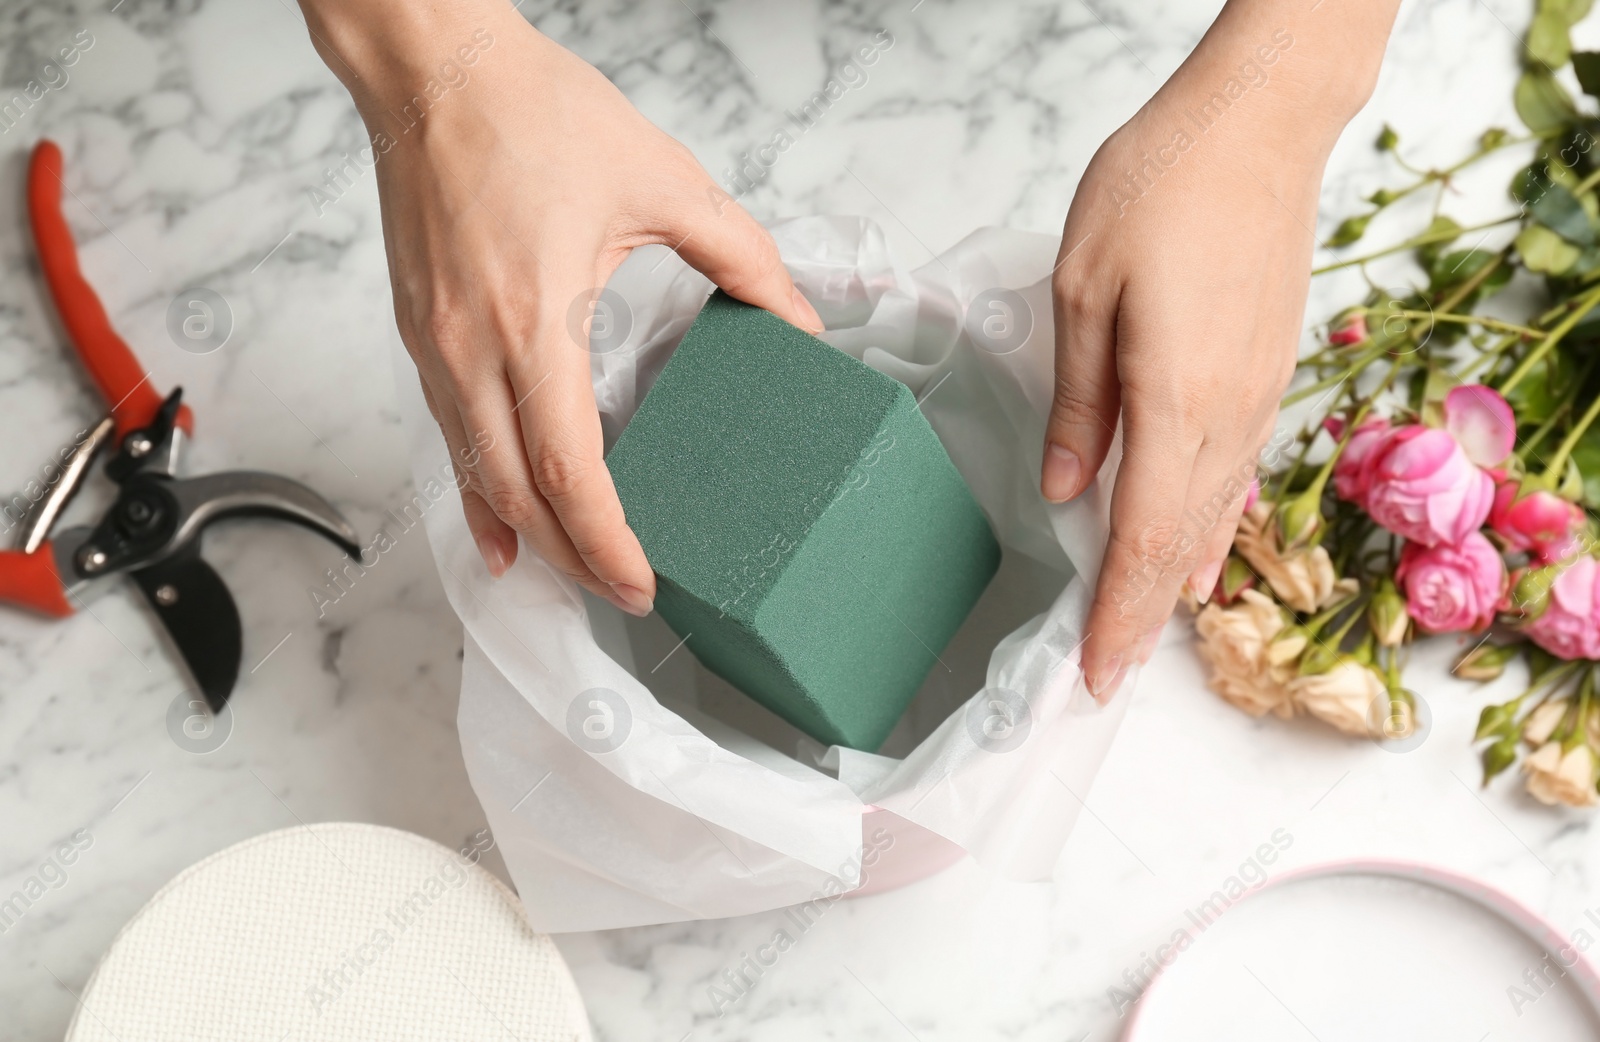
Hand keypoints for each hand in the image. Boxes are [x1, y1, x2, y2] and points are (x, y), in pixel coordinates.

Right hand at [298, 1, 821, 615]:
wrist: (433, 68)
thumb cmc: (533, 112)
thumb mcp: (664, 182)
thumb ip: (743, 258)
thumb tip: (796, 320)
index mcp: (534, 319)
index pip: (567, 469)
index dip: (605, 540)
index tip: (641, 583)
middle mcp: (470, 348)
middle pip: (517, 495)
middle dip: (572, 559)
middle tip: (623, 595)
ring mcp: (434, 347)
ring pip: (475, 477)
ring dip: (525, 537)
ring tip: (575, 574)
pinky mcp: (418, 335)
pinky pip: (448, 439)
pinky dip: (477, 492)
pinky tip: (500, 527)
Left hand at [1041, 0, 1396, 698]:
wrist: (1260, 124)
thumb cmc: (1163, 187)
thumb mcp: (1084, 289)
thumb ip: (1079, 402)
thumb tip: (1064, 490)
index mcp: (1178, 400)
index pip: (1142, 539)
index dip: (1117, 615)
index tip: (1093, 675)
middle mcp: (1230, 414)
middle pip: (1181, 543)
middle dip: (1142, 616)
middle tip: (1107, 676)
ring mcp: (1258, 395)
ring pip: (1211, 514)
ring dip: (1173, 579)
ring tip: (1142, 633)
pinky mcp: (1266, 372)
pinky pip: (1232, 474)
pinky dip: (1204, 525)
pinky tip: (1194, 550)